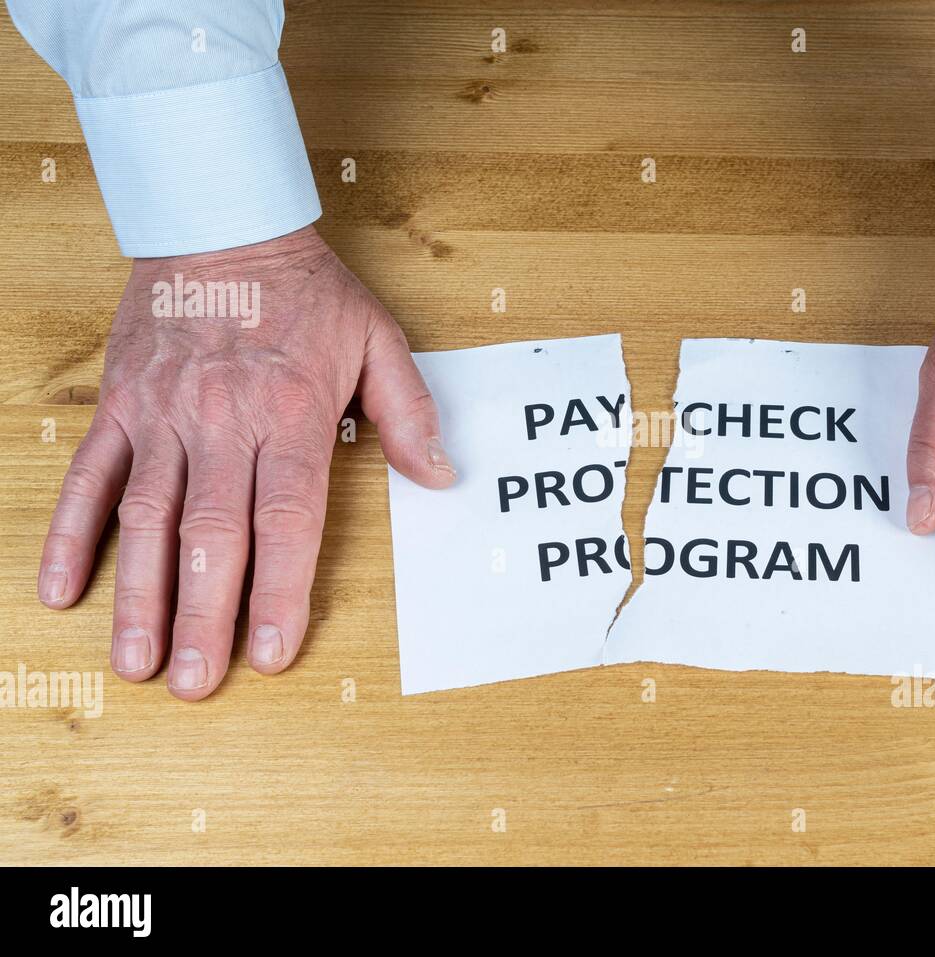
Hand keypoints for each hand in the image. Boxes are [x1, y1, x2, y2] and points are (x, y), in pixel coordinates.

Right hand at [38, 226, 455, 699]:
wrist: (220, 222)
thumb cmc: (305, 290)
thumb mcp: (378, 340)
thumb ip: (410, 412)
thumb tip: (442, 476)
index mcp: (289, 416)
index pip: (286, 521)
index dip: (278, 591)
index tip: (272, 651)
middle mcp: (221, 424)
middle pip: (211, 534)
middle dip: (201, 614)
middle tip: (194, 681)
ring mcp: (162, 416)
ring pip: (145, 518)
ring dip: (137, 594)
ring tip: (134, 662)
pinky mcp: (121, 405)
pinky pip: (89, 477)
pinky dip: (72, 534)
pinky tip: (62, 591)